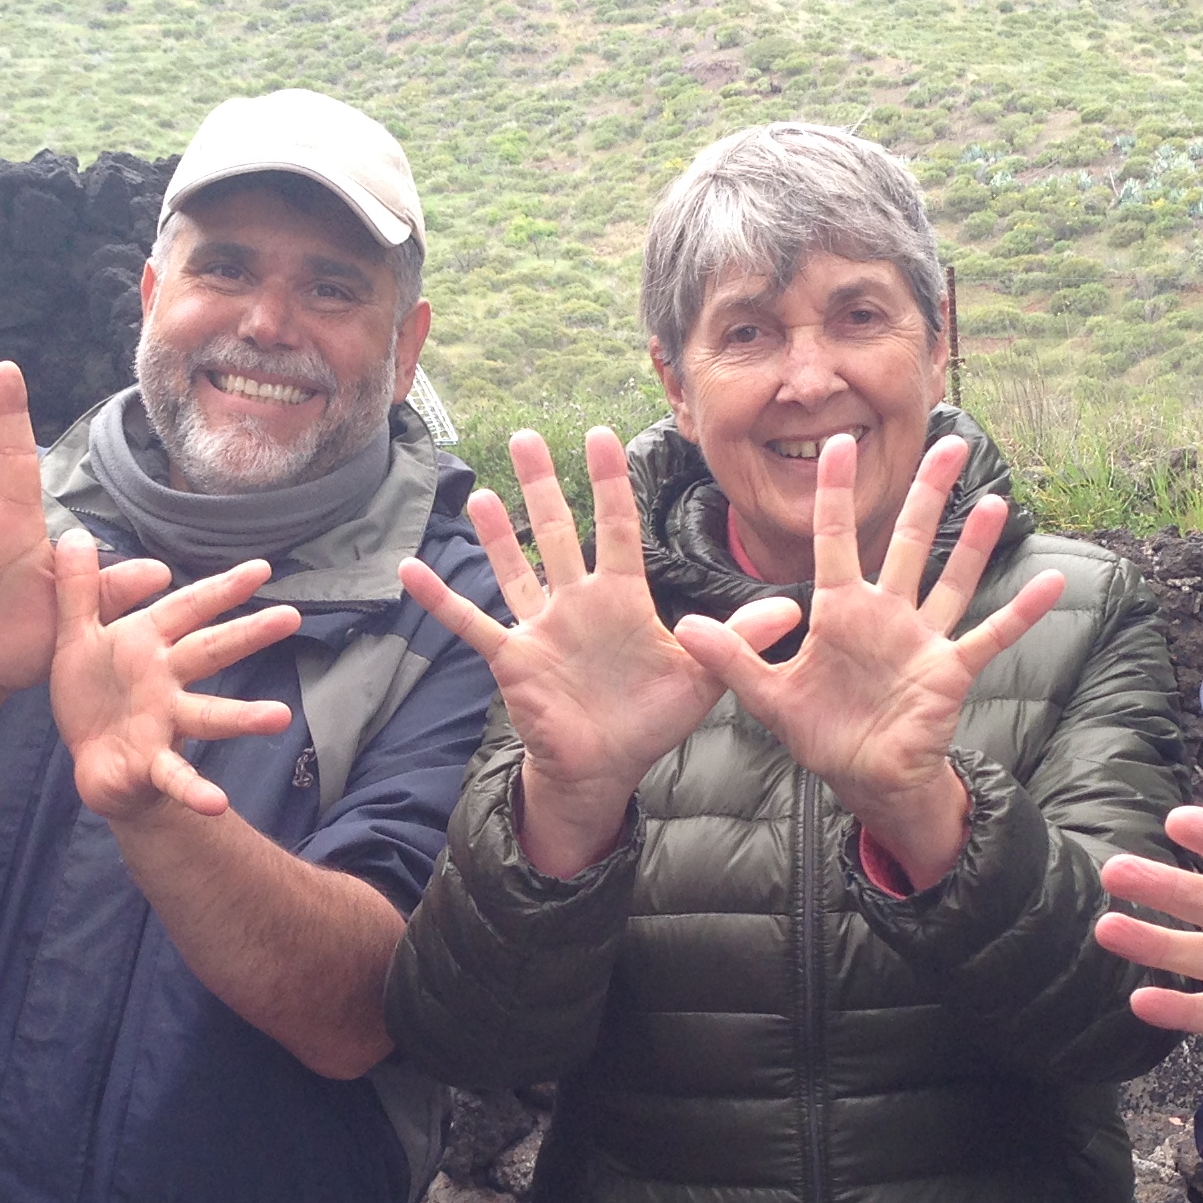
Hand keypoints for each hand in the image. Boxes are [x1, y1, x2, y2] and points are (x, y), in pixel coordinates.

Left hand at [47, 535, 299, 822]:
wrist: (90, 760)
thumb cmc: (92, 693)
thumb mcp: (74, 635)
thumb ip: (77, 588)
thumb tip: (72, 531)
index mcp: (147, 643)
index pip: (188, 608)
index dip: (221, 589)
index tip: (261, 569)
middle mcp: (165, 680)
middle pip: (211, 652)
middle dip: (249, 634)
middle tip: (291, 617)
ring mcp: (164, 723)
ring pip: (209, 716)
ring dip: (244, 717)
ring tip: (280, 717)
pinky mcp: (151, 763)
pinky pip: (176, 777)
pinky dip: (195, 790)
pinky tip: (217, 804)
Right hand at [399, 427, 782, 875]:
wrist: (605, 766)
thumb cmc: (648, 718)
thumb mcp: (701, 676)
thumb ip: (739, 639)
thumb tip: (792, 610)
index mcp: (620, 598)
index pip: (616, 530)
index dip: (609, 485)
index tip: (601, 436)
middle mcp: (576, 603)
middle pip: (558, 533)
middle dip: (544, 487)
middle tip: (525, 436)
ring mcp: (541, 628)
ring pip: (516, 568)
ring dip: (497, 534)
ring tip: (480, 490)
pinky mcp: (513, 659)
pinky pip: (472, 624)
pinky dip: (441, 601)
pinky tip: (410, 570)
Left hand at [672, 433, 1064, 880]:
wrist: (863, 777)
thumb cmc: (821, 731)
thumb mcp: (768, 696)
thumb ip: (732, 658)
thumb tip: (685, 627)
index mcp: (841, 612)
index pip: (837, 539)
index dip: (836, 494)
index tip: (837, 443)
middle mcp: (886, 614)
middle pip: (910, 542)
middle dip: (926, 493)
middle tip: (944, 442)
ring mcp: (922, 640)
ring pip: (952, 579)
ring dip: (973, 542)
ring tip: (995, 499)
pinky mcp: (950, 671)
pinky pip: (990, 636)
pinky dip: (1020, 612)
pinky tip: (1051, 583)